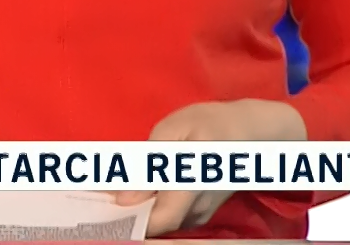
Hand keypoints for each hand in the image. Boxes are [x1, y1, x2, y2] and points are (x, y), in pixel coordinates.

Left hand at [109, 98, 305, 235]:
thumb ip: (149, 164)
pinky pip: (169, 217)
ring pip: (161, 223)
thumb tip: (123, 198)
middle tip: (97, 197)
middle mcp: (197, 209)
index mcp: (192, 186)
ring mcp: (200, 214)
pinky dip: (149, 207)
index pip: (158, 221)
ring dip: (136, 210)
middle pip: (155, 226)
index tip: (101, 210)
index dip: (129, 221)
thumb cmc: (212, 124)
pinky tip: (133, 190)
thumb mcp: (175, 130)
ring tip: (109, 190)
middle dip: (125, 215)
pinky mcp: (198, 213)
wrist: (252, 132)